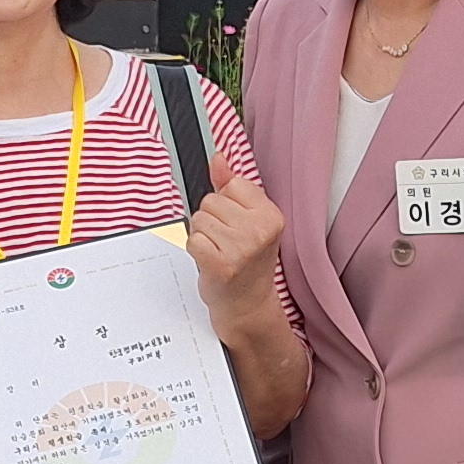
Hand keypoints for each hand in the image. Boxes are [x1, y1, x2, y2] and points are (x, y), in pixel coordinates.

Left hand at [187, 168, 286, 314]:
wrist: (247, 304)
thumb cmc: (247, 262)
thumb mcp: (248, 220)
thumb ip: (231, 186)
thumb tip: (218, 158)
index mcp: (271, 215)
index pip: (232, 185)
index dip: (227, 203)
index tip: (236, 224)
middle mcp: (259, 230)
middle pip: (211, 200)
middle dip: (212, 220)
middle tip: (226, 242)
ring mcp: (241, 248)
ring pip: (199, 219)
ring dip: (203, 235)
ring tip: (218, 251)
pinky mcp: (220, 263)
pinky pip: (192, 239)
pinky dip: (195, 250)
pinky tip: (210, 261)